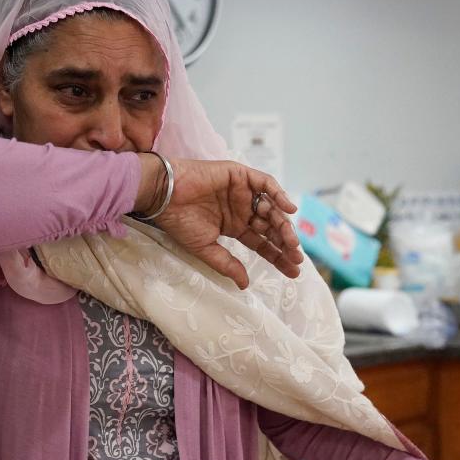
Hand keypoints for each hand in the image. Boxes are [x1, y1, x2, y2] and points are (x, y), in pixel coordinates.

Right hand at [139, 156, 303, 289]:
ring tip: (291, 241)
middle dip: (285, 243)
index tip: (293, 271)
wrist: (164, 196)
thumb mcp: (206, 249)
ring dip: (283, 224)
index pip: (262, 243)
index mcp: (235, 227)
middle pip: (271, 227)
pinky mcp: (240, 175)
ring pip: (271, 208)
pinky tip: (288, 210)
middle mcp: (242, 210)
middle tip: (296, 258)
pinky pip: (265, 184)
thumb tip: (245, 284)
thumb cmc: (180, 222)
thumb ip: (227, 264)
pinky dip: (279, 195)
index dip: (278, 256)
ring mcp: (242, 192)